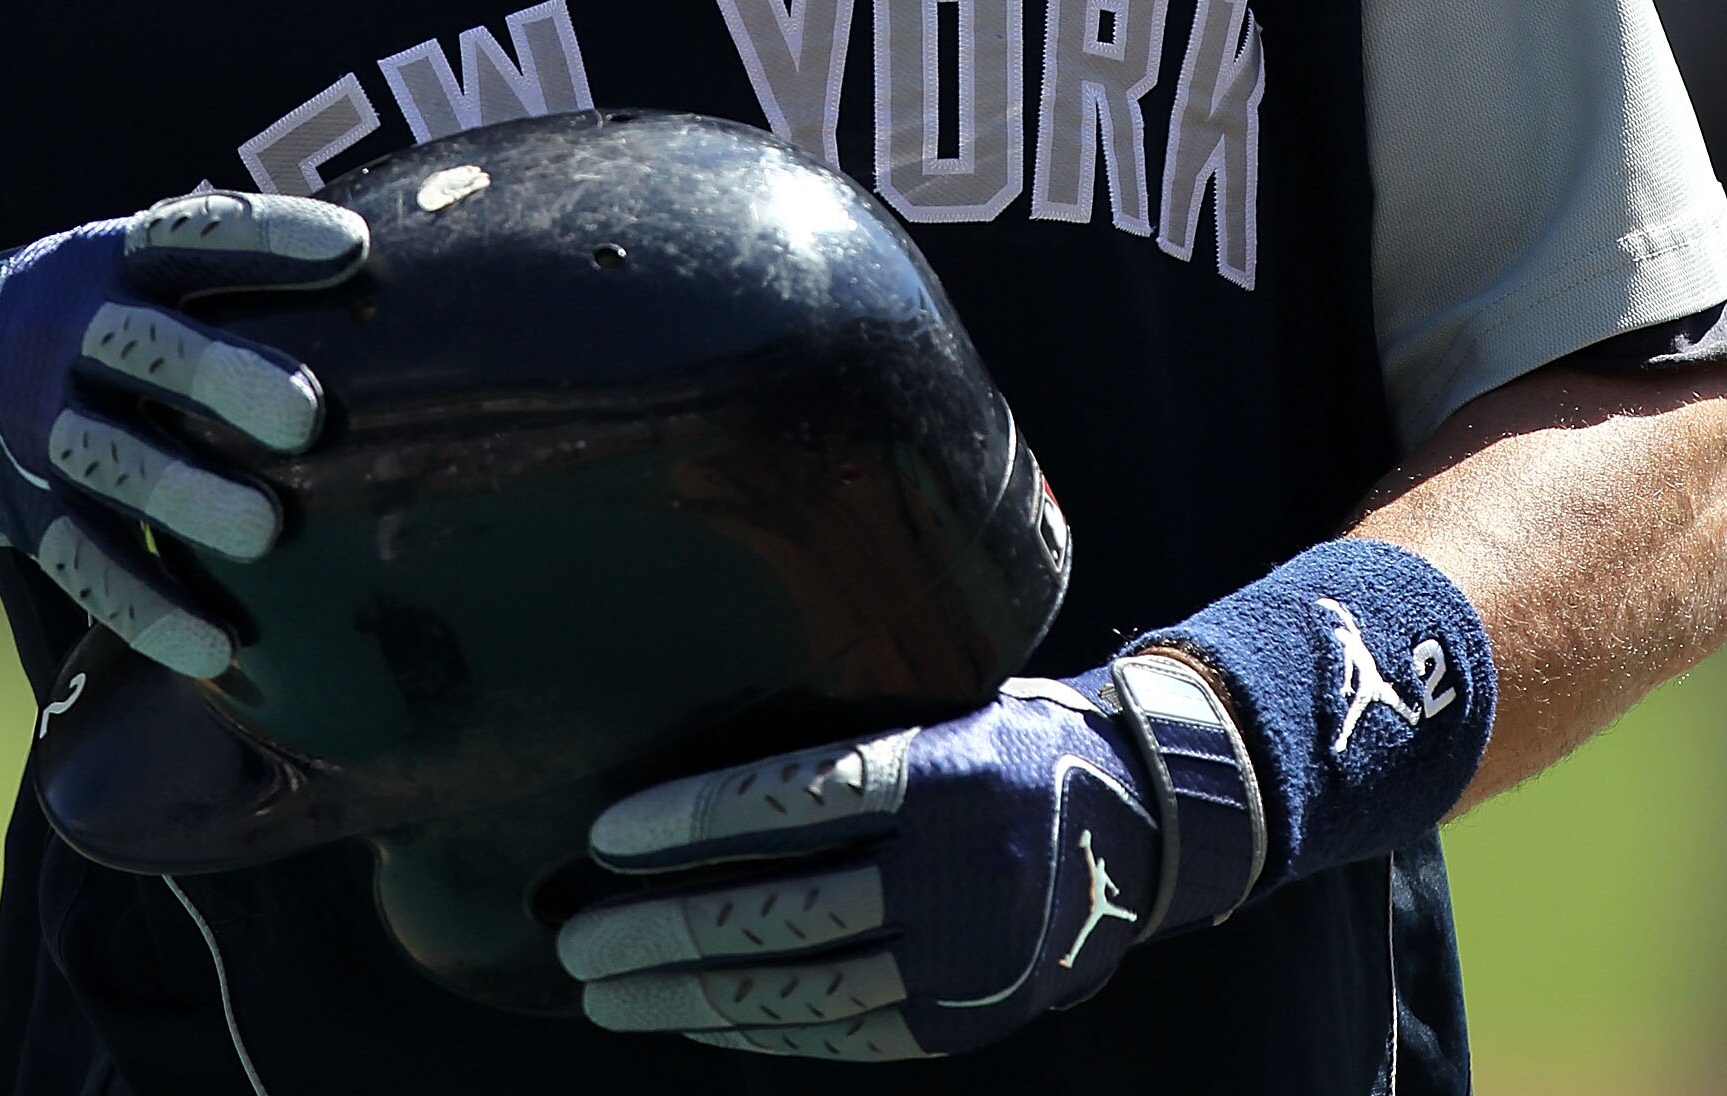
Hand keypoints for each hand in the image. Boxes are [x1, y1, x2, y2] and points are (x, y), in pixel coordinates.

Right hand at [0, 191, 367, 675]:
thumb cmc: (82, 312)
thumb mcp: (120, 263)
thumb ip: (214, 261)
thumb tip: (360, 249)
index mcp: (107, 261)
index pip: (192, 235)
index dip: (268, 238)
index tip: (354, 249)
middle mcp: (66, 335)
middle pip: (146, 350)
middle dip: (224, 378)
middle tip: (307, 415)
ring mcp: (39, 426)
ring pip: (112, 463)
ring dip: (186, 498)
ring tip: (266, 531)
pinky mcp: (24, 512)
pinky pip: (83, 562)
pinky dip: (145, 609)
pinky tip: (214, 648)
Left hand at [559, 655, 1258, 1060]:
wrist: (1149, 829)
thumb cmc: (1017, 733)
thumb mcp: (952, 694)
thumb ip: (855, 721)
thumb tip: (708, 707)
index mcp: (953, 770)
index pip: (802, 798)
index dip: (697, 819)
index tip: (608, 830)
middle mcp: (961, 870)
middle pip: (786, 909)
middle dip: (665, 926)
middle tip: (576, 932)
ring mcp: (964, 958)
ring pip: (802, 987)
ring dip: (690, 992)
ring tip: (605, 987)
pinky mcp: (963, 1018)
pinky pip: (842, 1032)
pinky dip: (760, 1025)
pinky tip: (693, 1015)